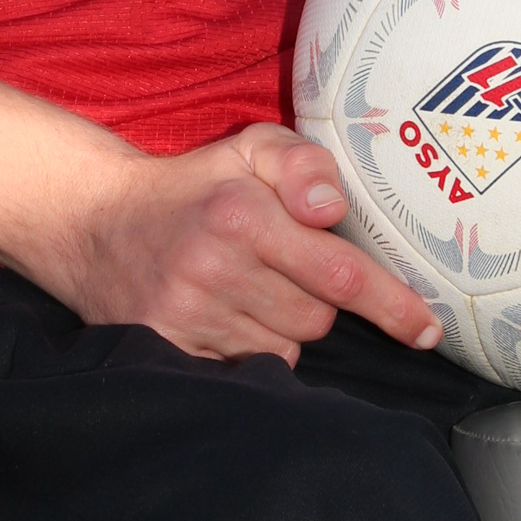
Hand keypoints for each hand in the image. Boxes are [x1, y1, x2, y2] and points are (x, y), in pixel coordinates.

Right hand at [51, 124, 441, 366]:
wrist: (94, 222)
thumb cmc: (193, 186)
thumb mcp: (250, 149)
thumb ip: (304, 163)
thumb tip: (331, 211)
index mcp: (243, 214)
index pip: (339, 273)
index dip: (391, 305)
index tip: (425, 329)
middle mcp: (215, 267)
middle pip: (318, 319)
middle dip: (315, 300)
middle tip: (278, 268)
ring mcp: (189, 315)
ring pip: (284, 349)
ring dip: (280, 326)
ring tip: (243, 290)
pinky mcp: (167, 349)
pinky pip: (245, 371)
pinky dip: (246, 351)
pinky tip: (224, 318)